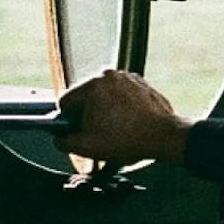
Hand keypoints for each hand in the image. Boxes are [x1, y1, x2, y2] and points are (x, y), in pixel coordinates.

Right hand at [56, 71, 190, 164]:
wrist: (163, 137)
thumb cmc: (129, 140)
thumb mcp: (87, 147)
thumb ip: (64, 142)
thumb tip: (60, 138)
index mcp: (93, 85)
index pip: (66, 101)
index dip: (69, 120)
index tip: (78, 130)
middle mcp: (109, 75)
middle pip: (85, 96)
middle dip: (88, 115)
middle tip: (99, 133)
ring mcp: (127, 77)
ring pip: (104, 95)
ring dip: (105, 111)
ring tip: (116, 129)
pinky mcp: (140, 83)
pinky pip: (121, 94)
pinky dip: (121, 107)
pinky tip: (128, 123)